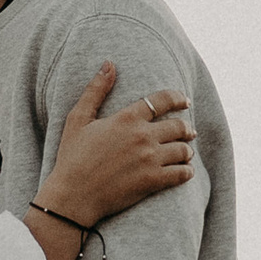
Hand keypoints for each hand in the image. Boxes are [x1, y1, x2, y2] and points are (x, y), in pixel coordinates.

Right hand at [35, 62, 194, 227]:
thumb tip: (109, 64)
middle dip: (186, 127)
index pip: (162, 101)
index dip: (177, 98)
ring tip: (184, 153)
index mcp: (126, 119)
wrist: (73, 195)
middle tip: (188, 131)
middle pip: (179, 126)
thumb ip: (95, 91)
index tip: (184, 101)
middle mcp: (142, 137)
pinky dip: (186, 171)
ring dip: (186, 150)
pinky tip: (182, 171)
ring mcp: (150, 160)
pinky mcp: (154, 181)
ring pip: (184, 150)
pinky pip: (183, 173)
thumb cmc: (72, 156)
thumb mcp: (77, 119)